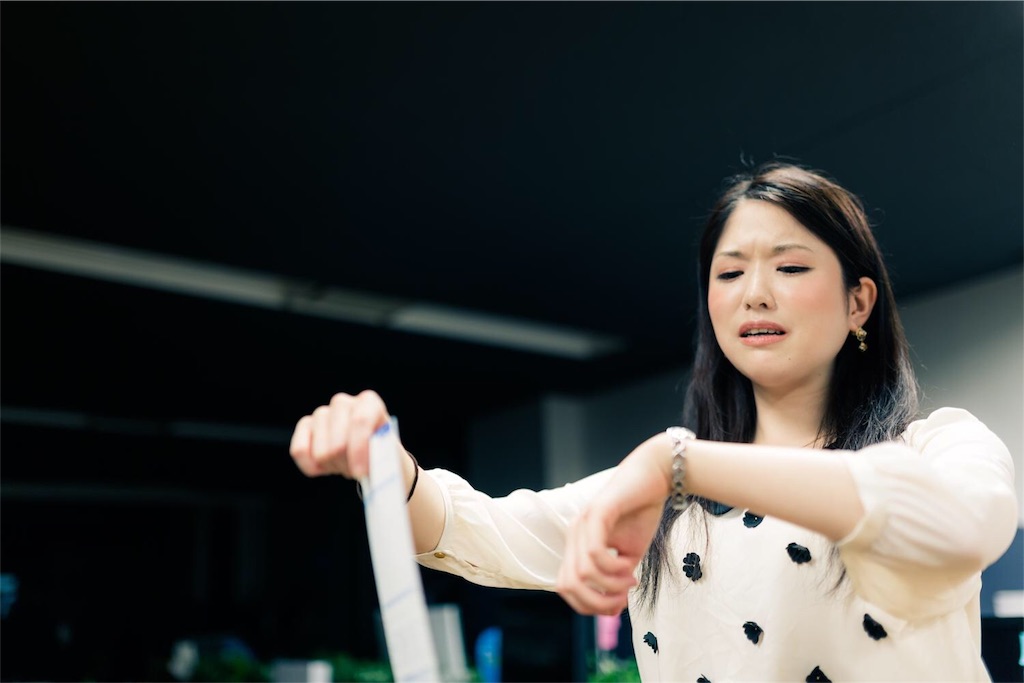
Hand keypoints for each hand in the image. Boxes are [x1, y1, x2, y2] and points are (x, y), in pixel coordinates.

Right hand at [289, 390, 391, 479]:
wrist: (372, 454)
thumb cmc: (382, 453)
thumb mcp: (390, 455)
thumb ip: (379, 458)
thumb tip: (363, 469)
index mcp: (369, 403)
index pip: (360, 421)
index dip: (359, 450)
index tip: (360, 473)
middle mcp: (343, 403)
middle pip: (338, 443)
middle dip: (347, 465)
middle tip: (357, 470)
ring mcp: (322, 413)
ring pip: (321, 452)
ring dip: (333, 466)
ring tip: (345, 464)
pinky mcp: (305, 426)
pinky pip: (299, 451)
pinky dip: (312, 467)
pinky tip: (326, 466)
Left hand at [555, 436, 670, 614]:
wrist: (655, 476)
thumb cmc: (641, 512)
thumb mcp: (630, 555)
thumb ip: (617, 578)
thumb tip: (612, 609)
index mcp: (577, 544)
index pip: (566, 587)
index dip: (588, 605)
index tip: (617, 605)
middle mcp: (574, 534)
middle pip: (568, 586)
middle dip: (596, 603)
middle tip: (622, 601)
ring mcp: (583, 522)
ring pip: (581, 574)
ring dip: (609, 587)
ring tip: (631, 580)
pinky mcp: (597, 513)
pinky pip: (593, 552)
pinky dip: (612, 569)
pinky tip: (629, 567)